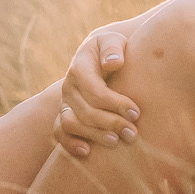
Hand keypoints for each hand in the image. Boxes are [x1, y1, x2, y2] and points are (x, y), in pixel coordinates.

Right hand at [56, 22, 138, 158]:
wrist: (99, 60)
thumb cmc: (112, 51)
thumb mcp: (113, 41)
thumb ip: (113, 48)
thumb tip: (114, 63)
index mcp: (79, 67)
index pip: (94, 90)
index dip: (115, 104)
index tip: (136, 113)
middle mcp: (68, 87)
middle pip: (84, 110)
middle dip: (110, 123)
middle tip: (132, 133)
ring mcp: (64, 103)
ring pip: (70, 124)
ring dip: (93, 135)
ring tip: (115, 142)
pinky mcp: (63, 116)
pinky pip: (59, 133)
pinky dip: (69, 144)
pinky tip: (87, 152)